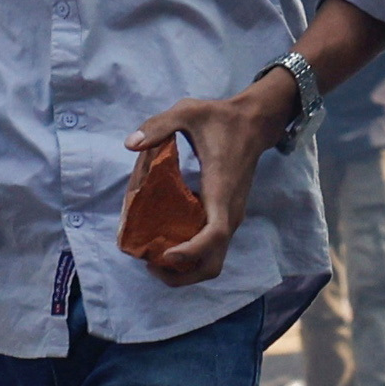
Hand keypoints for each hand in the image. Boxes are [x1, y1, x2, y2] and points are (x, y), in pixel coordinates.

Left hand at [123, 72, 292, 282]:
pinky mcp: (226, 217)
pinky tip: (166, 246)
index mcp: (221, 191)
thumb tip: (130, 143)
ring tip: (154, 261)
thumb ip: (160, 125)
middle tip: (151, 264)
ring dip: (185, 271)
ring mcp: (230, 217)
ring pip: (213, 261)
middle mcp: (230, 212)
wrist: (254, 122)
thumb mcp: (188, 111)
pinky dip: (190, 258)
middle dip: (182, 274)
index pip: (214, 234)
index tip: (166, 255)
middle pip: (213, 263)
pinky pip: (211, 249)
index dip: (191, 252)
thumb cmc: (221, 118)